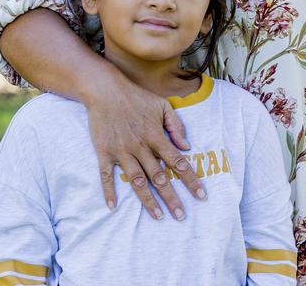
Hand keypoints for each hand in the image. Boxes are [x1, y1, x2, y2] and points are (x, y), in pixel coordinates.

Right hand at [83, 69, 205, 219]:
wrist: (106, 90)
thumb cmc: (137, 97)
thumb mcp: (162, 105)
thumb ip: (176, 126)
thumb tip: (187, 147)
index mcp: (156, 135)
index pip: (177, 162)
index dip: (190, 179)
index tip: (201, 195)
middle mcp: (140, 146)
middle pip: (159, 177)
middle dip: (171, 198)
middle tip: (181, 216)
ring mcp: (122, 151)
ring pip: (136, 181)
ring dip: (147, 200)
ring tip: (157, 216)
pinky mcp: (104, 152)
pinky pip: (106, 175)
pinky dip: (108, 191)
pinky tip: (113, 206)